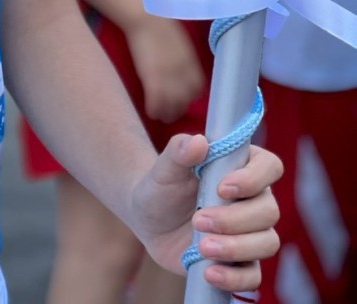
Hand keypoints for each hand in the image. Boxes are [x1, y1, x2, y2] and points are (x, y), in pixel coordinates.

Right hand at [125, 14, 205, 122]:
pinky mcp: (152, 78)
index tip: (183, 98)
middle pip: (185, 99)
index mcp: (191, 63)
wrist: (145, 17)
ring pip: (172, 105)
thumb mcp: (180, 42)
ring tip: (161, 116)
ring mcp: (168, 77)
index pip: (196, 89)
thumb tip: (182, 67)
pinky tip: (151, 112)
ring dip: (167, 113)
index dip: (190, 96)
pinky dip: (154, 109)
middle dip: (179, 108)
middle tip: (171, 112)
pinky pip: (156, 101)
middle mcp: (183, 73)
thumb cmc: (161, 24)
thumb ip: (184, 58)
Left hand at [130, 135, 281, 293]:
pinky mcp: (240, 262)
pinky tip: (210, 272)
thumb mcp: (165, 167)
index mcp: (241, 167)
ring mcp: (250, 232)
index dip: (253, 178)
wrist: (150, 218)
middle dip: (235, 219)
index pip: (269, 166)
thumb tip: (199, 142)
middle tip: (199, 220)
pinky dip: (234, 277)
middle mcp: (253, 199)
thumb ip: (179, 150)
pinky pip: (253, 276)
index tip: (223, 188)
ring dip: (236, 247)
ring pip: (267, 243)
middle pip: (268, 210)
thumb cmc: (162, 185)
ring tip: (202, 246)